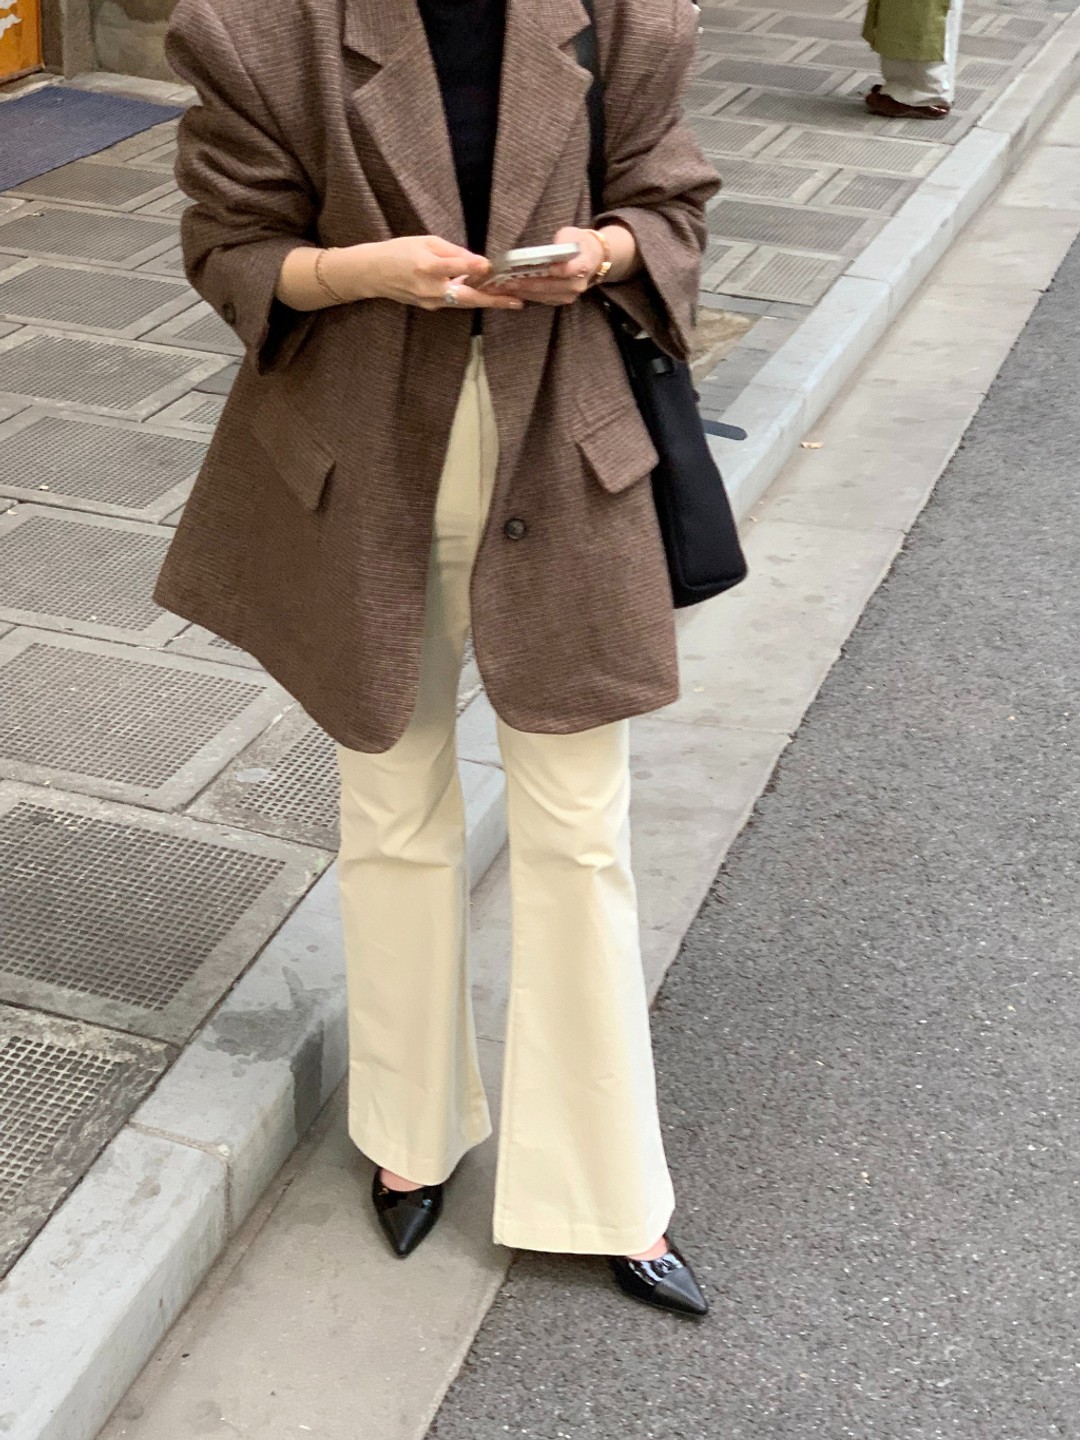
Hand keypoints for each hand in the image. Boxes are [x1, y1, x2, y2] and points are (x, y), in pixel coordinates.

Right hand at [332, 236, 522, 310]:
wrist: (372, 273)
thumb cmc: (398, 251)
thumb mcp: (425, 241)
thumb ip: (452, 251)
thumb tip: (477, 261)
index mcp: (426, 267)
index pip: (454, 267)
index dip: (472, 267)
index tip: (489, 266)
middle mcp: (429, 288)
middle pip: (466, 297)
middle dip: (493, 300)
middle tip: (517, 302)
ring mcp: (430, 301)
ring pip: (464, 303)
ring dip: (487, 302)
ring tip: (511, 300)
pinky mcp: (430, 307)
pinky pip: (455, 303)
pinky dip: (472, 300)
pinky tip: (487, 296)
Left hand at [492, 226, 606, 307]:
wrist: (591, 258)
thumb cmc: (578, 243)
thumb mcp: (571, 234)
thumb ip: (562, 241)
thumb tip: (551, 250)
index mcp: (583, 265)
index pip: (568, 270)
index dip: (553, 271)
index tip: (535, 269)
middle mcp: (576, 285)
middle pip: (548, 286)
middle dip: (525, 283)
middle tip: (504, 280)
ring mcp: (568, 295)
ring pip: (542, 295)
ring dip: (521, 291)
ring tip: (502, 287)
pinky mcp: (560, 301)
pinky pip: (541, 300)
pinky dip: (525, 295)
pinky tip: (510, 290)